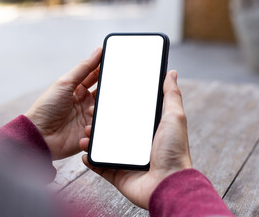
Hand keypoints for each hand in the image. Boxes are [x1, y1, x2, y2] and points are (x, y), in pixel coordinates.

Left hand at [25, 48, 101, 159]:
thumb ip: (84, 68)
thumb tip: (98, 50)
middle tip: (112, 91)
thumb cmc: (47, 108)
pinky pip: (101, 129)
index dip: (105, 71)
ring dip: (100, 112)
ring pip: (105, 112)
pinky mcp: (90, 134)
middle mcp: (85, 104)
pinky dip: (97, 128)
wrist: (39, 135)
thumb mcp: (65, 83)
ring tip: (89, 112)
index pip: (96, 78)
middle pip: (104, 95)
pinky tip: (87, 128)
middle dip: (108, 93)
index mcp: (79, 90)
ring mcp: (88, 119)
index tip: (116, 65)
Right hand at [79, 70, 191, 208]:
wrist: (169, 184)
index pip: (127, 115)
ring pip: (102, 146)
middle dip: (98, 121)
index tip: (103, 98)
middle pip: (111, 129)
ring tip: (85, 133)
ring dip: (90, 139)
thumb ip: (171, 95)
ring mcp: (125, 159)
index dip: (114, 106)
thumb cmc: (175, 151)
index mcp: (147, 130)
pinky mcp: (117, 174)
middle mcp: (135, 144)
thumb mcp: (175, 117)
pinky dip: (90, 159)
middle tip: (90, 114)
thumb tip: (172, 73)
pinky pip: (99, 166)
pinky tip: (84, 152)